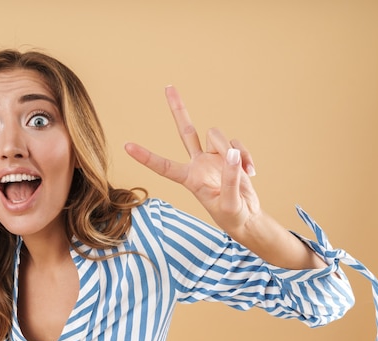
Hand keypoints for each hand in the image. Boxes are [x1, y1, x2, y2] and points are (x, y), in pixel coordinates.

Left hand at [125, 86, 258, 236]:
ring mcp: (214, 157)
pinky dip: (245, 157)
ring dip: (232, 151)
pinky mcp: (230, 155)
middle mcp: (198, 163)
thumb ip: (231, 179)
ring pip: (217, 135)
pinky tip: (250, 173)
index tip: (126, 146)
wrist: (247, 216)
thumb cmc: (232, 216)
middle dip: (178, 109)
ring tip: (243, 174)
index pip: (164, 166)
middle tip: (168, 87)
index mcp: (189, 178)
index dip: (146, 156)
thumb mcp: (230, 204)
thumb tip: (232, 153)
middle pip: (186, 130)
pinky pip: (237, 145)